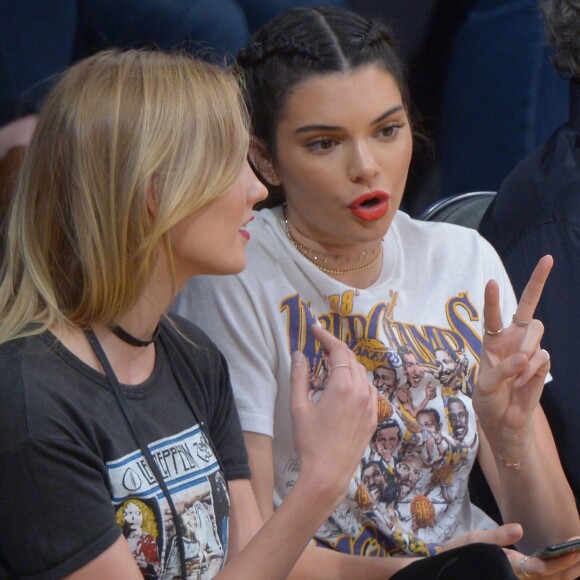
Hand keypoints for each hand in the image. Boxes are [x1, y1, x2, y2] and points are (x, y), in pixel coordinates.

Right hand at [289, 325, 376, 507]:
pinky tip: (345, 388)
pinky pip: (368, 390)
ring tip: (330, 367)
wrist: (328, 474)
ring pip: (361, 374)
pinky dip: (357, 381)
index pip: (339, 351)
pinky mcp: (373, 418)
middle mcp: (361, 392)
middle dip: (336, 350)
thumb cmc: (309, 441)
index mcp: (343, 386)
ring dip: (347, 365)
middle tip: (319, 348)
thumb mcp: (298, 407)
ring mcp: (370, 405)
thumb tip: (299, 354)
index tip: (315, 329)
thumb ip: (299, 376)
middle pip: (351, 359)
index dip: (327, 337)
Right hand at [443, 526, 579, 577]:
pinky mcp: (519, 578)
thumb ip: (498, 535)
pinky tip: (565, 558)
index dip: (561, 560)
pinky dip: (559, 570)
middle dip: (572, 564)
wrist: (448, 569)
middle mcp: (518, 579)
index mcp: (510, 570)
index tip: (576, 545)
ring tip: (578, 550)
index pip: (543, 569)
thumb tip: (519, 528)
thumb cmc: (460, 553)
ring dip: (569, 569)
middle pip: (554, 579)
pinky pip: (546, 578)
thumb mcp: (475, 540)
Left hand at [473, 255, 552, 454]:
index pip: (494, 314)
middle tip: (548, 259)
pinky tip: (524, 383)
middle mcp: (513, 340)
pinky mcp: (543, 364)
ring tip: (517, 373)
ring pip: (537, 331)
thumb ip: (500, 370)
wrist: (505, 423)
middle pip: (528, 305)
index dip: (494, 298)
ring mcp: (530, 350)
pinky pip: (543, 357)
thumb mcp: (485, 387)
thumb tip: (523, 358)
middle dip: (538, 282)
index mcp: (492, 341)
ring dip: (526, 351)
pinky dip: (532, 371)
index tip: (491, 281)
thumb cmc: (489, 401)